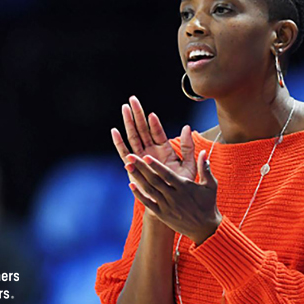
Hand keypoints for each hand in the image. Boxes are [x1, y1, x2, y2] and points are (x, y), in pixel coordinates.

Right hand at [112, 96, 197, 214]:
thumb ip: (188, 147)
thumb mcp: (188, 165)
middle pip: (142, 129)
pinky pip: (124, 153)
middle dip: (137, 114)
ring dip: (128, 123)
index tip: (151, 114)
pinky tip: (115, 131)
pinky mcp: (132, 167)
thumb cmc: (180, 185)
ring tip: (124, 108)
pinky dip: (119, 142)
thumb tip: (187, 127)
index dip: (154, 123)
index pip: (157, 132)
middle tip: (132, 99)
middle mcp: (151, 151)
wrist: (171, 203)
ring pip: (133, 137)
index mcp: (164, 150)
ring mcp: (141, 158)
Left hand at [124, 148, 222, 245]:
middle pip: (154, 180)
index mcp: (184, 187)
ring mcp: (166, 206)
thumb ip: (205, 168)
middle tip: (130, 157)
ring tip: (127, 166)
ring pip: (149, 190)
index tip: (146, 156)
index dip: (156, 165)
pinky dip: (139, 194)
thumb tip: (203, 152)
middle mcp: (173, 196)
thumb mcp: (210, 185)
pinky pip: (148, 203)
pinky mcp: (162, 214)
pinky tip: (131, 184)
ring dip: (137, 177)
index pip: (167, 174)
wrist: (204, 228)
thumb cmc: (208, 204)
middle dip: (141, 168)